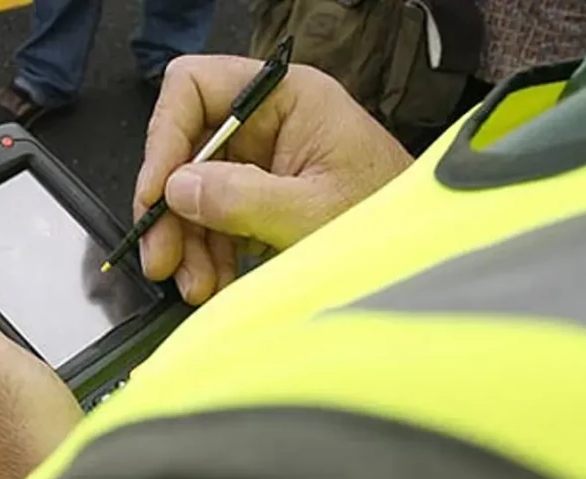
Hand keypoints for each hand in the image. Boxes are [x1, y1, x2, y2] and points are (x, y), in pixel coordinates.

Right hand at [135, 55, 413, 304]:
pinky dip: (206, 253)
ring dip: (187, 240)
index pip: (195, 87)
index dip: (166, 137)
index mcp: (287, 96)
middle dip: (171, 207)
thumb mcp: (313, 214)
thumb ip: (243, 198)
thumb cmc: (391, 222)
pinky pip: (214, 217)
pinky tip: (211, 282)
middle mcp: (268, 120)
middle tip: (162, 257)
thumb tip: (176, 189)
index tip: (158, 192)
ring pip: (194, 189)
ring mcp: (263, 159)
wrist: (427, 259)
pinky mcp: (263, 196)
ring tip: (194, 284)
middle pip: (186, 146)